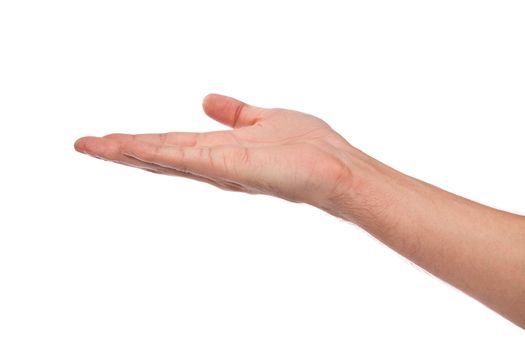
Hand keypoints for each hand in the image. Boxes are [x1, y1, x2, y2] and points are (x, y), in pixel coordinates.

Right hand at [74, 94, 355, 207]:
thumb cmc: (308, 148)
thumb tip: (206, 100)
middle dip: (123, 150)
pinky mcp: (229, 166)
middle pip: (161, 154)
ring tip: (92, 146)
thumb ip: (235, 113)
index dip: (143, 143)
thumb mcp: (263, 119)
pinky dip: (154, 152)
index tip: (113, 139)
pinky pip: (185, 157)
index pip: (174, 145)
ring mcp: (219, 166)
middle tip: (86, 145)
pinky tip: (128, 147)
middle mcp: (214, 164)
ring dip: (127, 151)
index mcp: (221, 152)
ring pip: (165, 156)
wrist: (336, 170)